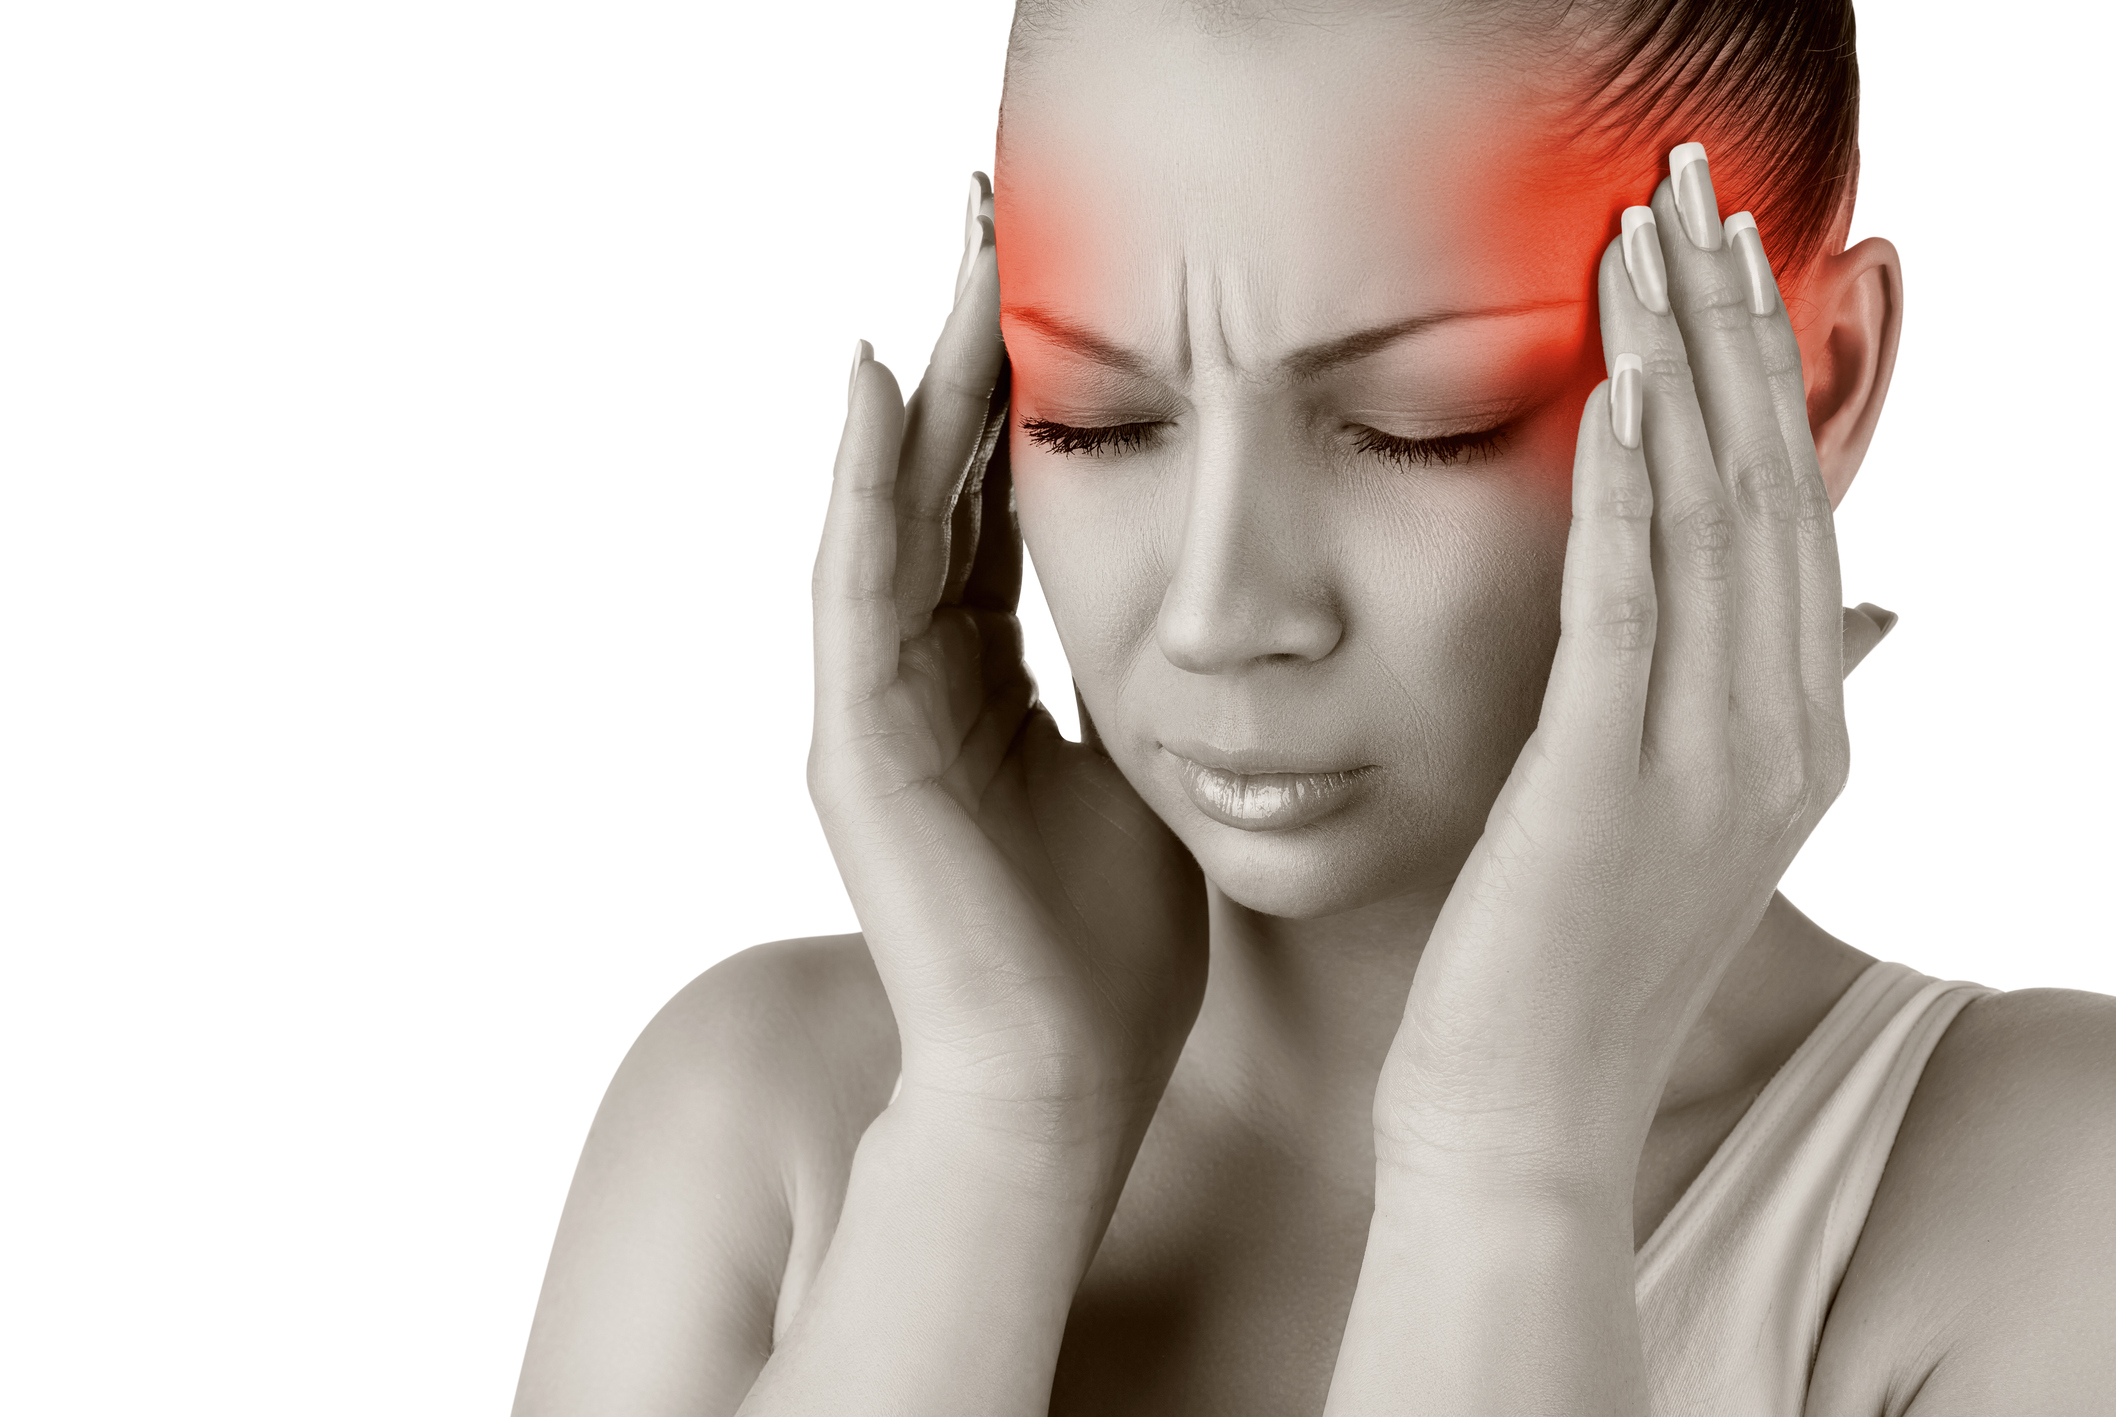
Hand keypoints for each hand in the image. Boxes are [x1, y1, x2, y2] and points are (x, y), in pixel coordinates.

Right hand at [811, 175, 1206, 1160]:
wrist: (1062, 1082)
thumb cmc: (1110, 948)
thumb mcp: (1140, 772)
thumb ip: (1138, 680)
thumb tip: (1203, 605)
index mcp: (984, 684)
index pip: (991, 509)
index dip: (1019, 397)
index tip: (1056, 285)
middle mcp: (916, 679)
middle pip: (933, 483)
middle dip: (963, 353)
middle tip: (987, 223)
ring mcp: (872, 710)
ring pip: (884, 511)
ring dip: (914, 386)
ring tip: (945, 265)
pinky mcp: (851, 747)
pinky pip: (850, 589)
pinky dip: (857, 488)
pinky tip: (876, 386)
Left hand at [1376, 152, 1866, 1183]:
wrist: (1514, 1118)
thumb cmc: (1561, 961)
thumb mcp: (1669, 817)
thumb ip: (1733, 699)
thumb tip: (1835, 606)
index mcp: (1795, 735)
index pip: (1790, 514)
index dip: (1764, 374)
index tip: (1726, 258)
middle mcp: (1780, 738)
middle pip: (1768, 488)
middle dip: (1731, 331)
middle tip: (1696, 195)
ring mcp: (1710, 767)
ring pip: (1707, 526)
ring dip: (1676, 370)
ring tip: (1644, 245)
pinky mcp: (1611, 789)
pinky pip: (1630, 611)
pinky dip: (1622, 495)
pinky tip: (1605, 395)